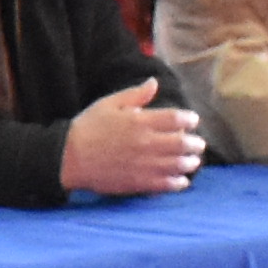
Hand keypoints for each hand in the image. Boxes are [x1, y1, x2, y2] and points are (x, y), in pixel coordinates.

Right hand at [58, 83, 204, 199]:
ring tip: (192, 162)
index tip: (192, 121)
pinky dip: (178, 183)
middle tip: (197, 144)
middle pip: (182, 143)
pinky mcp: (138, 182)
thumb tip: (154, 82)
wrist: (69, 157)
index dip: (189, 119)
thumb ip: (135, 94)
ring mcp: (143, 164)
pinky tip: (182, 181)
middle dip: (194, 144)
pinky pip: (165, 184)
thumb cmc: (88, 127)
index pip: (175, 118)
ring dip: (190, 163)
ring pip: (177, 165)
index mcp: (139, 121)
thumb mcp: (109, 104)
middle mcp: (146, 143)